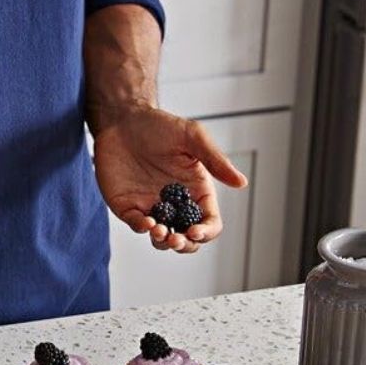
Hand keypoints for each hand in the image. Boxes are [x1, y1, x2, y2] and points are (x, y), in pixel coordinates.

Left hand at [92, 103, 248, 253]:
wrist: (123, 119)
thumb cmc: (160, 126)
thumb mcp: (193, 138)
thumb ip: (215, 160)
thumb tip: (242, 183)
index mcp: (196, 191)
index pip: (209, 222)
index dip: (206, 232)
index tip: (196, 230)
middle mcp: (175, 204)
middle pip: (187, 239)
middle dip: (184, 245)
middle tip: (176, 238)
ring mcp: (151, 207)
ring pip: (162, 239)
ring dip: (163, 242)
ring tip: (160, 230)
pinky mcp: (128, 206)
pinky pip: (136, 224)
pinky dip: (142, 228)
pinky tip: (146, 223)